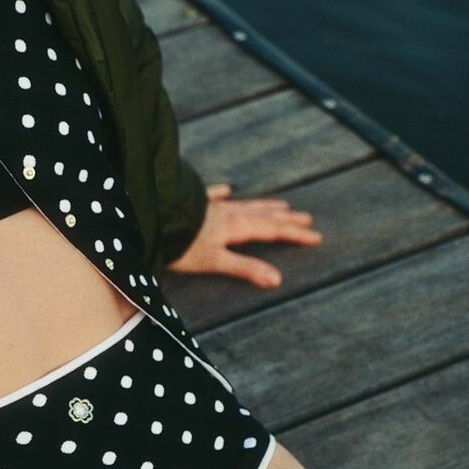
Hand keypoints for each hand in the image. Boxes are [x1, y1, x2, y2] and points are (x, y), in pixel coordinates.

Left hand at [164, 182, 321, 287]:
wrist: (151, 218)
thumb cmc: (181, 244)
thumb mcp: (215, 261)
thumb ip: (245, 268)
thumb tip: (277, 279)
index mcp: (235, 228)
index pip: (271, 230)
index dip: (294, 234)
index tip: (316, 236)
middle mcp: (227, 214)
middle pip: (262, 215)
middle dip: (285, 219)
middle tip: (307, 217)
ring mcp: (210, 206)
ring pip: (244, 204)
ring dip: (263, 206)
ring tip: (281, 204)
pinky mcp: (193, 203)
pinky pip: (212, 196)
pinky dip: (222, 193)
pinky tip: (228, 188)